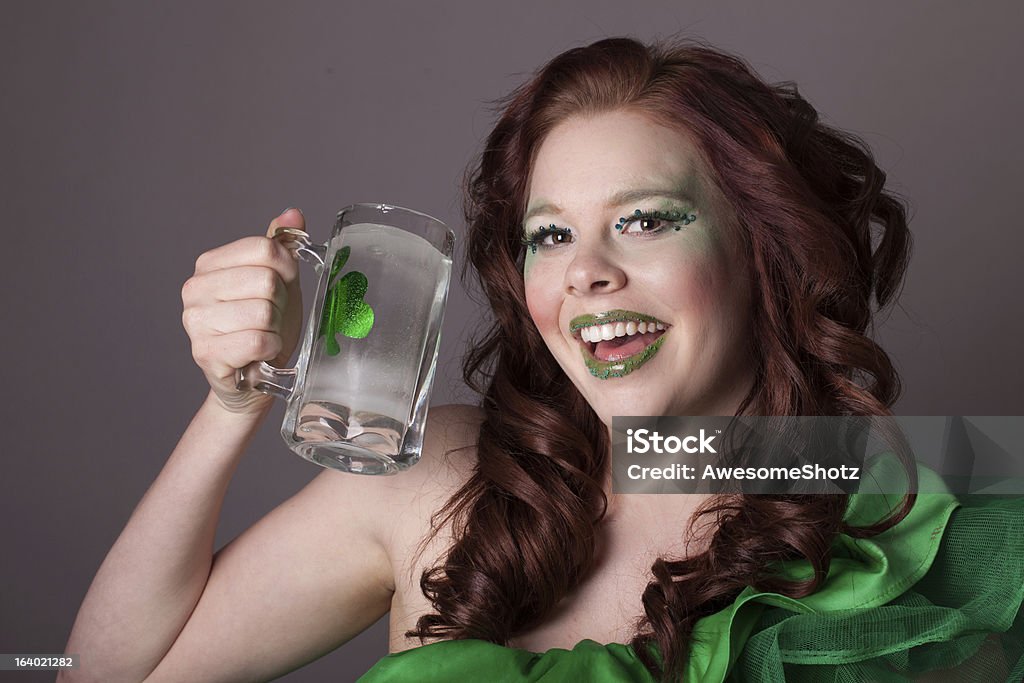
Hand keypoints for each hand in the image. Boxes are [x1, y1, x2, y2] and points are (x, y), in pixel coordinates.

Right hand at [181, 209, 305, 413]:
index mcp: (209, 264)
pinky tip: (260, 353)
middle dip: (280, 303)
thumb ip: (282, 245)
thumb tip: (293, 214)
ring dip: (276, 328)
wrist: (254, 377)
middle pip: (266, 280)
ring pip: (264, 312)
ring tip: (264, 336)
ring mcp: (195, 321)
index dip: (286, 269)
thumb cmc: (266, 326)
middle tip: (271, 318)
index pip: (265, 248)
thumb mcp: (279, 280)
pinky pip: (258, 340)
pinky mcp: (205, 352)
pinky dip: (269, 348)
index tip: (282, 287)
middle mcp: (194, 289)